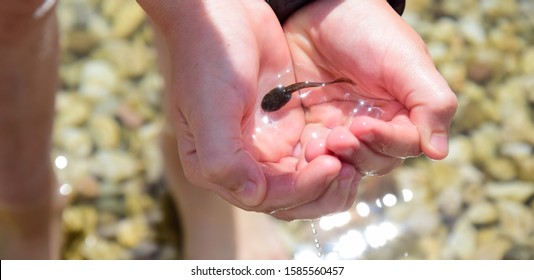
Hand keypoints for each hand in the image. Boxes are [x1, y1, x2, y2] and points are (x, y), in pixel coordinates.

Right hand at [140, 0, 357, 219]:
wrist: (226, 13)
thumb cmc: (210, 58)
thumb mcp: (209, 109)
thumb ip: (223, 159)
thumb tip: (253, 195)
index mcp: (216, 167)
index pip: (265, 197)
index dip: (300, 190)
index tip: (330, 165)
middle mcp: (241, 163)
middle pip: (288, 197)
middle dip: (320, 189)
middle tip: (350, 170)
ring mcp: (265, 145)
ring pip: (303, 179)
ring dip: (329, 176)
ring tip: (354, 160)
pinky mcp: (285, 127)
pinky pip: (312, 153)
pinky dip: (330, 152)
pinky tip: (347, 139)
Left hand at [283, 0, 456, 174]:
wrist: (319, 8)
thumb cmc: (367, 28)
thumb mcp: (405, 60)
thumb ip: (430, 102)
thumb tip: (440, 152)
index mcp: (406, 110)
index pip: (405, 144)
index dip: (386, 141)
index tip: (362, 126)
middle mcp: (378, 124)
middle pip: (377, 160)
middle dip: (359, 153)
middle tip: (338, 136)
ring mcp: (345, 127)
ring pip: (347, 163)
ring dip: (336, 159)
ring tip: (318, 145)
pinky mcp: (315, 127)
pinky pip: (317, 154)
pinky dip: (314, 157)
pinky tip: (306, 146)